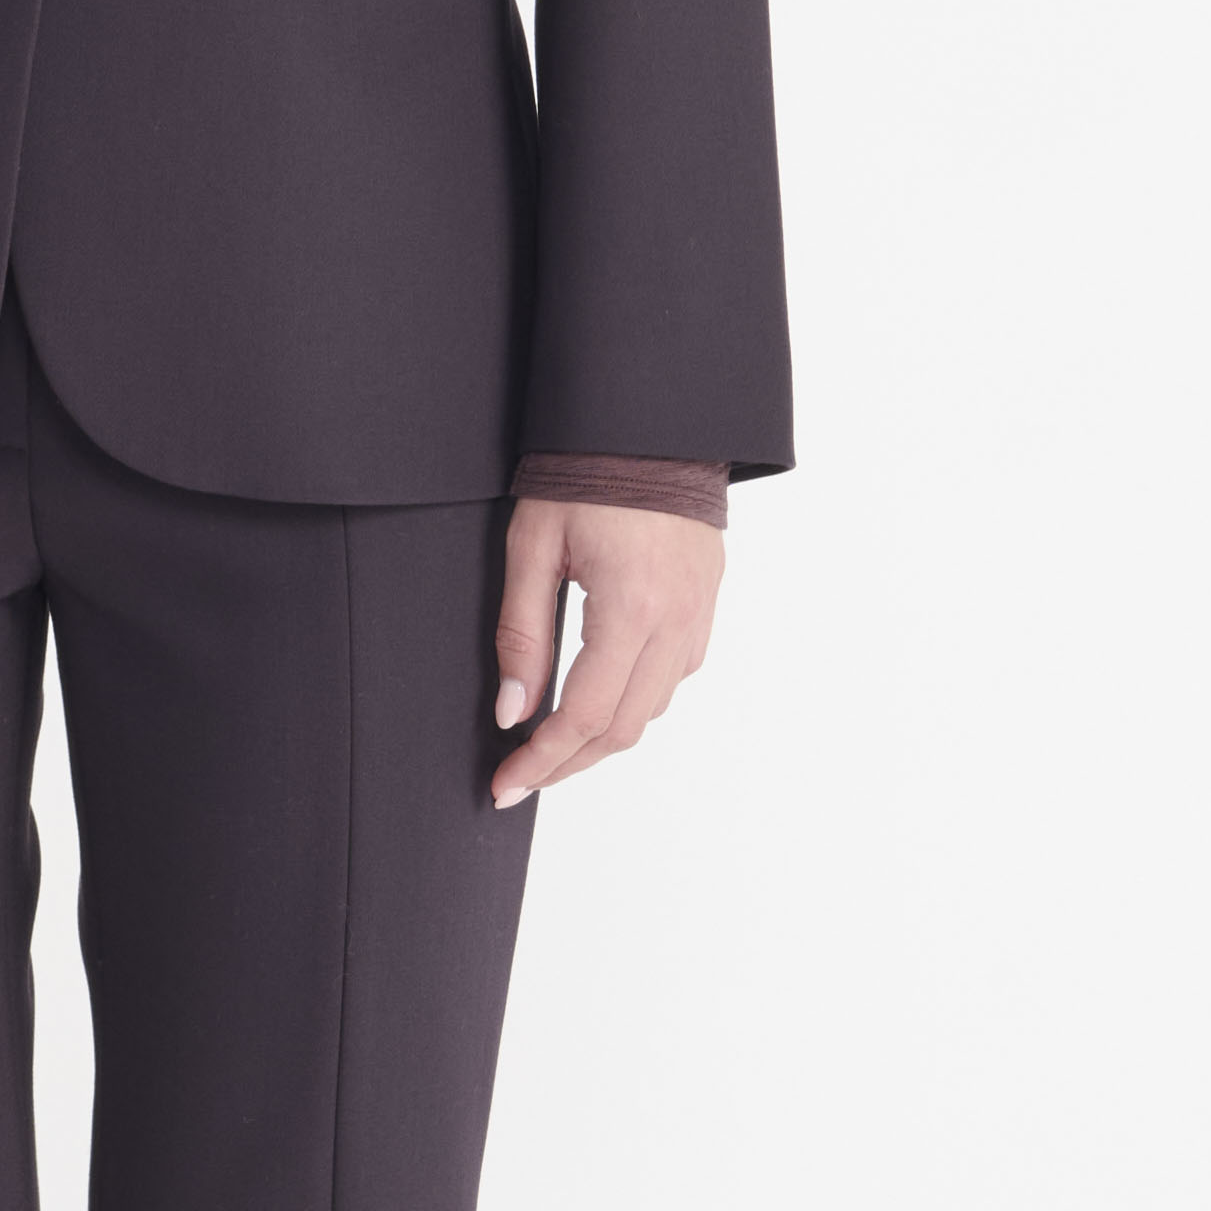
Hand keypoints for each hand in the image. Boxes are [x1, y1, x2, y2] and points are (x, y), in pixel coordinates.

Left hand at [489, 496, 721, 805]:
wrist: (649, 424)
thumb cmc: (584, 474)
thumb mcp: (532, 547)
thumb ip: (522, 633)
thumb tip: (513, 712)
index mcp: (631, 609)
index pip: (583, 716)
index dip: (541, 759)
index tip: (505, 785)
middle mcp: (675, 623)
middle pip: (621, 729)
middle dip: (567, 763)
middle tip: (522, 778)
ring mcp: (698, 616)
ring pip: (651, 710)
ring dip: (601, 738)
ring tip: (553, 745)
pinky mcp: (705, 606)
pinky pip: (674, 677)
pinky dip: (633, 702)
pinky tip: (599, 698)